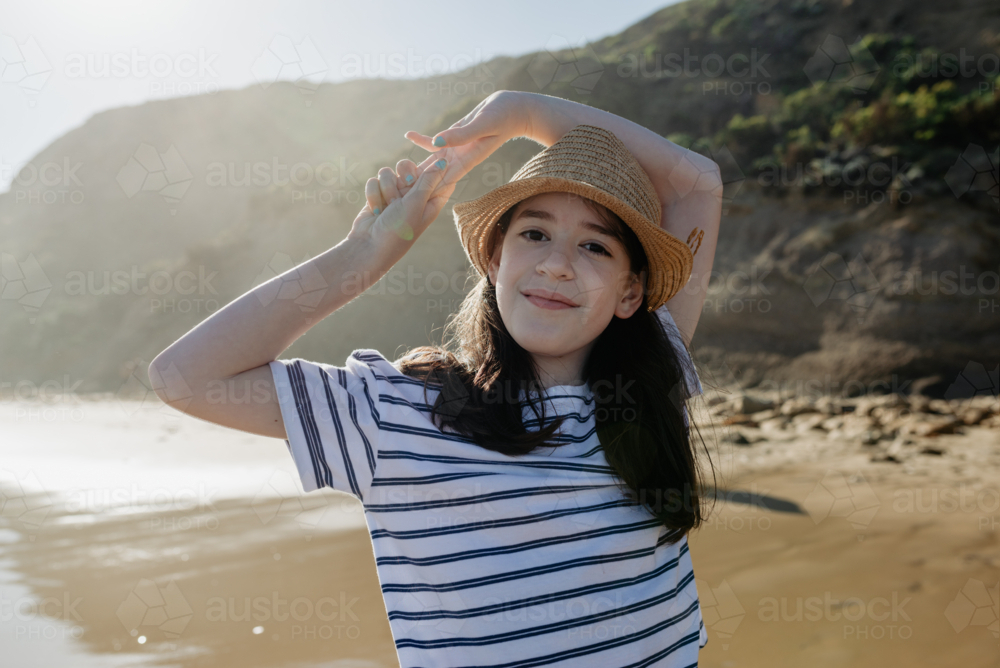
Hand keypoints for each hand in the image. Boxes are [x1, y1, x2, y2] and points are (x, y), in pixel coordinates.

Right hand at [348, 147, 454, 246]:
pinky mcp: (378, 195)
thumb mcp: (416, 204)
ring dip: (387, 188)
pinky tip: (376, 210)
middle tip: (406, 183)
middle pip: (411, 167)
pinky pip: (375, 180)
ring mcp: (395, 195)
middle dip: (405, 173)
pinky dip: (374, 194)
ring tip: (388, 206)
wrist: (369, 246)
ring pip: (389, 172)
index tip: (435, 155)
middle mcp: (414, 196)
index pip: (440, 175)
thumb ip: (428, 181)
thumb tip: (444, 162)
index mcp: (431, 200)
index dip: (438, 164)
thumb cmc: (398, 230)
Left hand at [404, 90, 531, 186]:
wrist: (514, 109)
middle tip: (397, 191)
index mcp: (468, 159)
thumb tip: (436, 142)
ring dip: (417, 166)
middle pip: (435, 176)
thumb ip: (461, 135)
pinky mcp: (455, 137)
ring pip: (432, 162)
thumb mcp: (482, 124)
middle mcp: (461, 158)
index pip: (444, 180)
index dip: (428, 189)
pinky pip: (436, 141)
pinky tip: (408, 134)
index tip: (411, 200)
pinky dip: (422, 139)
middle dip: (418, 184)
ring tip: (396, 171)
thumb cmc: (504, 116)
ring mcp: (457, 148)